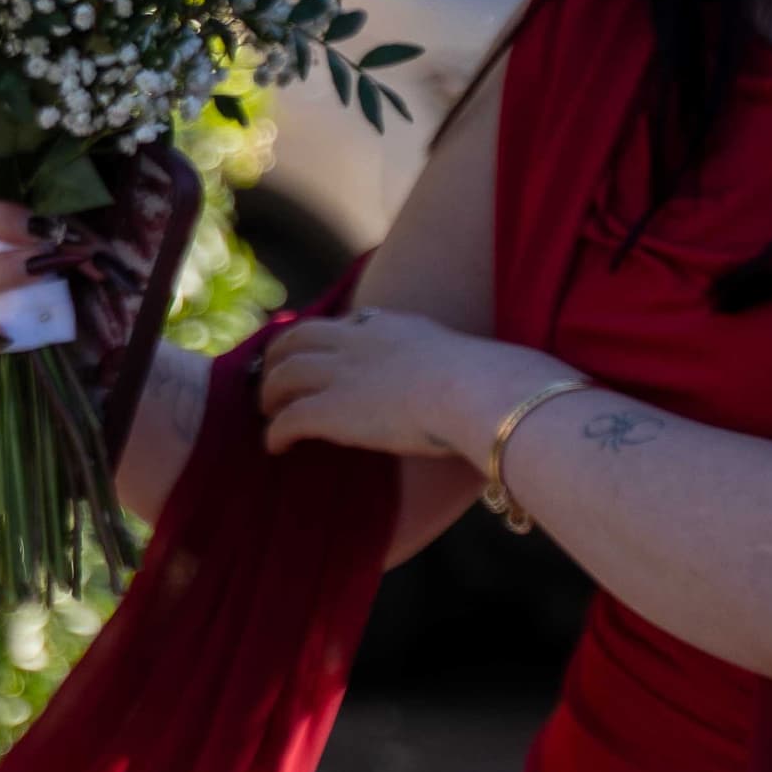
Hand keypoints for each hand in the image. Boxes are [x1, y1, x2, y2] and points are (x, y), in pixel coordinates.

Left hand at [257, 310, 546, 461]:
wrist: (480, 394)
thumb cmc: (495, 384)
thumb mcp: (474, 359)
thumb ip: (467, 366)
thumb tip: (503, 380)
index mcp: (393, 325)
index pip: (346, 323)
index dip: (323, 339)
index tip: (318, 353)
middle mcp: (359, 341)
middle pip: (298, 339)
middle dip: (279, 358)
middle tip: (273, 380)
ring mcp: (341, 373)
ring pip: (283, 376)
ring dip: (270, 394)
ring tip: (268, 412)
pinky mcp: (330, 410)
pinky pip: (288, 419)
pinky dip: (275, 433)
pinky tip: (275, 447)